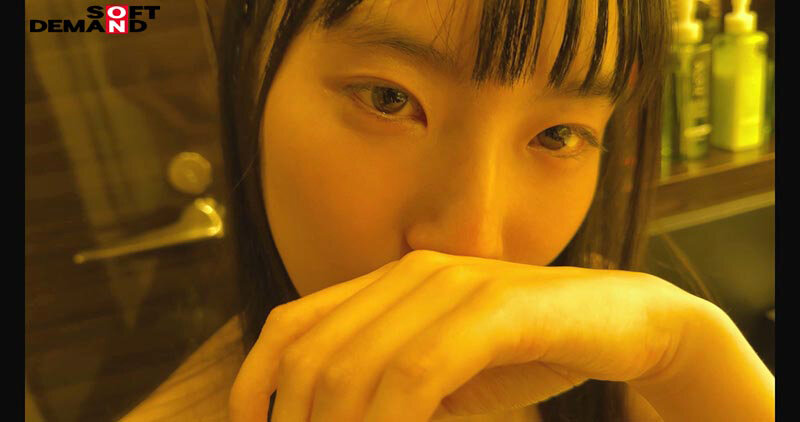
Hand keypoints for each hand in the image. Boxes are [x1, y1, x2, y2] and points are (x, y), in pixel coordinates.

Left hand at [228, 249, 704, 421]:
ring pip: (361, 370)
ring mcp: (451, 284)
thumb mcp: (438, 377)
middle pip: (318, 357)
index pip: (291, 325)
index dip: (254, 383)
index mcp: (386, 283)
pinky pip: (418, 374)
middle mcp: (409, 274)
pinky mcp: (493, 306)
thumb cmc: (521, 352)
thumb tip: (324, 419)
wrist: (617, 321)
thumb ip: (386, 392)